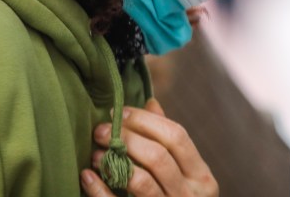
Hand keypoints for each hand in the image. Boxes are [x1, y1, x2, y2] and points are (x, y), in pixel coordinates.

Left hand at [82, 98, 217, 196]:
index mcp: (201, 177)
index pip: (177, 136)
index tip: (120, 112)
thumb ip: (168, 142)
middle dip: (126, 138)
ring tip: (95, 152)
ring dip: (115, 162)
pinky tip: (87, 176)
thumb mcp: (182, 175)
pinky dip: (100, 190)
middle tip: (100, 130)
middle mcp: (190, 196)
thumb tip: (151, 102)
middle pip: (158, 157)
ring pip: (142, 182)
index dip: (146, 120)